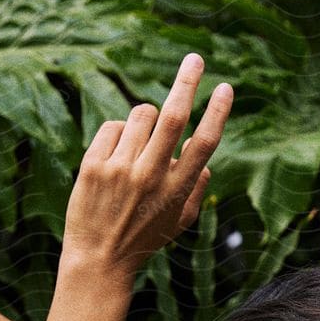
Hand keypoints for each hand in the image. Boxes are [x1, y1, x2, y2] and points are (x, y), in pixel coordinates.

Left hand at [62, 53, 232, 279]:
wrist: (97, 261)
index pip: (204, 144)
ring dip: (144, 120)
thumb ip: (197, 188)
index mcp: (177, 190)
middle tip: (196, 58)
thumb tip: (205, 157)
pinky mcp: (93, 166)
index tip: (226, 88)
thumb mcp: (179, 222)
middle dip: (187, 82)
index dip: (218, 112)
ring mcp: (120, 170)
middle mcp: (150, 177)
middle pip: (173, 117)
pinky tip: (114, 158)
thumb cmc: (144, 239)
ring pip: (140, 116)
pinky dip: (117, 134)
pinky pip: (112, 127)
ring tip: (137, 147)